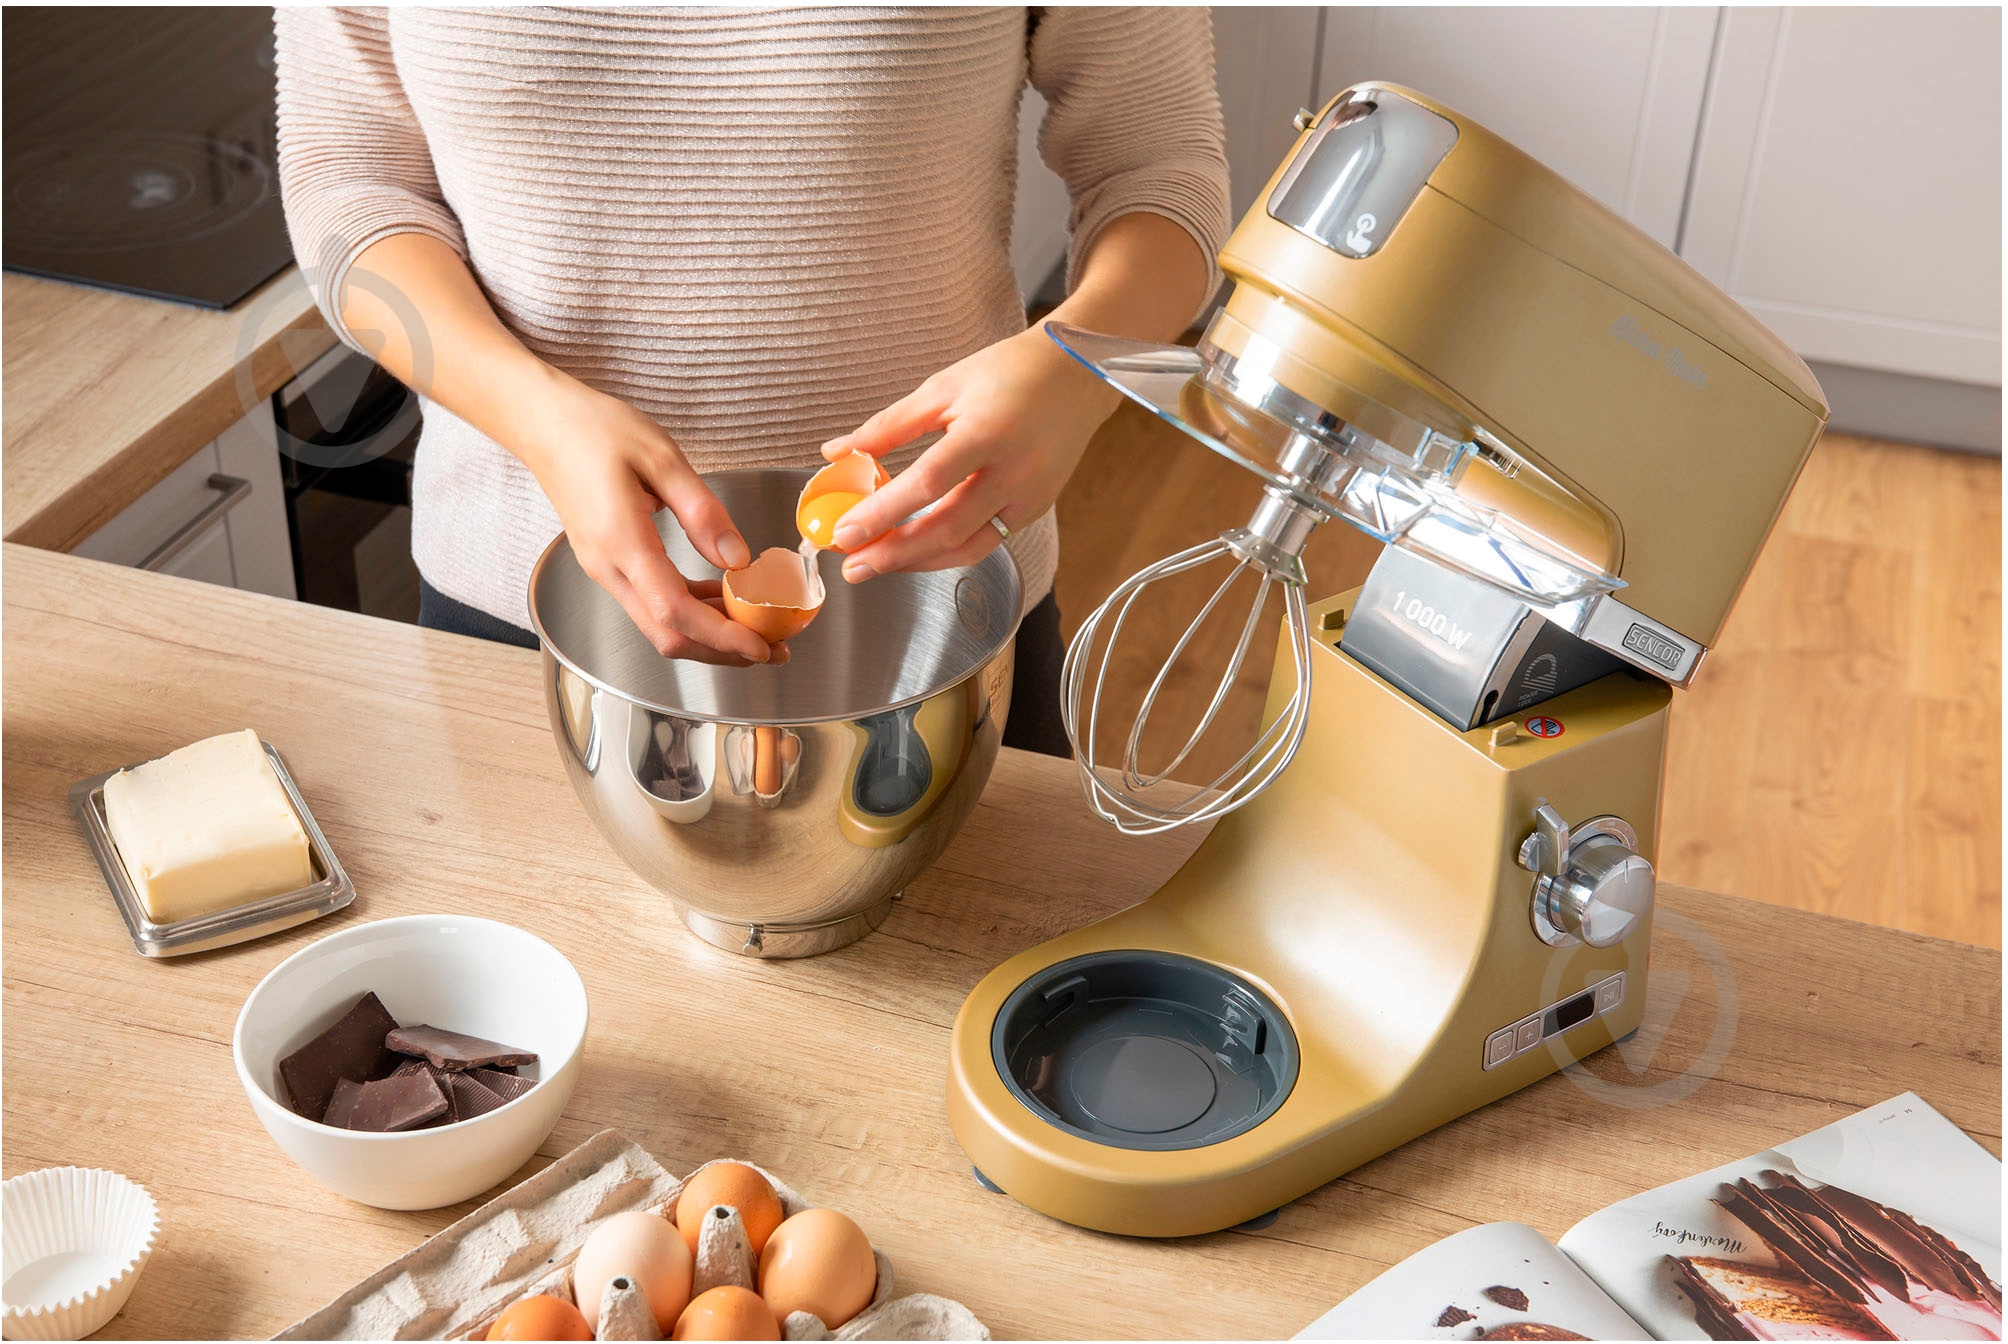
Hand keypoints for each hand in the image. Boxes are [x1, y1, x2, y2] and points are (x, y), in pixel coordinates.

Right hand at [516, 374, 785, 664]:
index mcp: (621, 542)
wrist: (543, 424)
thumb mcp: (661, 457)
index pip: (675, 612)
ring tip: (755, 627)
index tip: (762, 646)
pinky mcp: (608, 564)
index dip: (722, 637)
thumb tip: (738, 560)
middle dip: (722, 650)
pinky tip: (720, 597)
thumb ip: (702, 512)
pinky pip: (652, 602)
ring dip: (708, 634)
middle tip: (772, 649)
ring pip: (660, 625)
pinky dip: (690, 610)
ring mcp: (605, 569)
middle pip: (667, 635)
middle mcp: (608, 567)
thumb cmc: (594, 430)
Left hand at [818, 326, 1119, 580]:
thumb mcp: (943, 387)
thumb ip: (890, 424)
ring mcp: (1029, 497)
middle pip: (947, 529)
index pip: (928, 484)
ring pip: (968, 548)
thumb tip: (837, 451)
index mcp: (988, 432)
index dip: (883, 513)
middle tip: (851, 565)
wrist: (1076, 376)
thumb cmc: (1010, 372)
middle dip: (893, 553)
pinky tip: (914, 552)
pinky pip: (986, 543)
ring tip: (876, 565)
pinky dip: (946, 553)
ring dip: (917, 564)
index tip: (845, 532)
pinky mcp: (1034, 510)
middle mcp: (1014, 472)